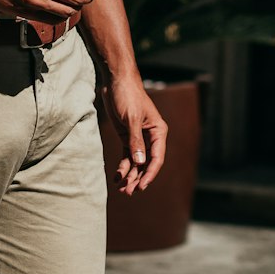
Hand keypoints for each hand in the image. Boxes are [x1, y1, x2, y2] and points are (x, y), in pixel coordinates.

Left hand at [102, 72, 166, 194]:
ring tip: (122, 190)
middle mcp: (151, 137)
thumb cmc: (127, 95)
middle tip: (128, 192)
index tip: (141, 186)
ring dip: (130, 176)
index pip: (157, 158)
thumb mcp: (131, 119)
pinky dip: (123, 167)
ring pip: (136, 162)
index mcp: (158, 131)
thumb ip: (135, 141)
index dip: (150, 174)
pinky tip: (117, 178)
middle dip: (137, 178)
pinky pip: (127, 156)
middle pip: (146, 163)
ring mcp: (138, 138)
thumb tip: (139, 163)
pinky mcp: (127, 136)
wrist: (116, 81)